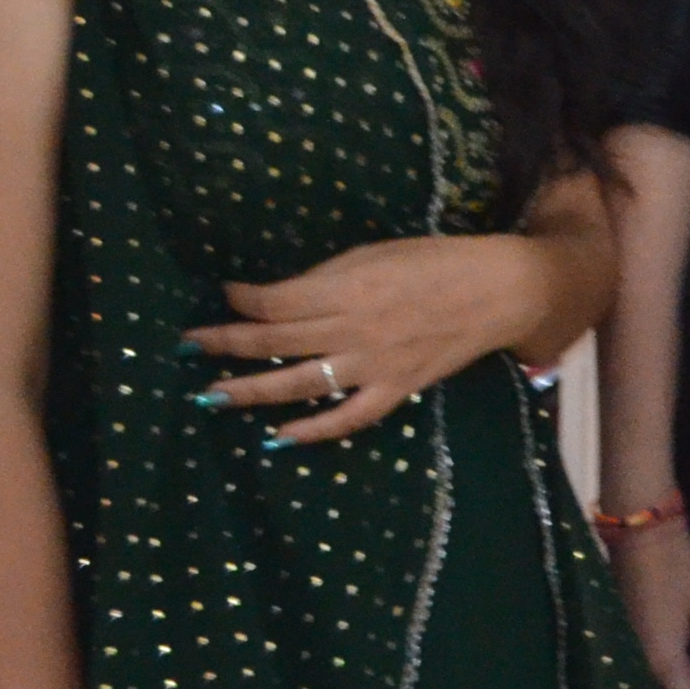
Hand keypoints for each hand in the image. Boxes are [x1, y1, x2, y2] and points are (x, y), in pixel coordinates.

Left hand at [187, 235, 542, 442]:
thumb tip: (281, 298)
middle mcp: (354, 328)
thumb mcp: (377, 252)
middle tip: (188, 347)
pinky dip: (312, 430)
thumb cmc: (437, 260)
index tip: (224, 295)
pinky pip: (348, 417)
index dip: (241, 300)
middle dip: (225, 343)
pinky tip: (278, 435)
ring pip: (300, 383)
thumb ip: (329, 276)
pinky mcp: (397, 388)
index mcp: (350, 287)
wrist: (501, 289)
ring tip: (211, 396)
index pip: (275, 301)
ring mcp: (375, 364)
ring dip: (250, 390)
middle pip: (274, 341)